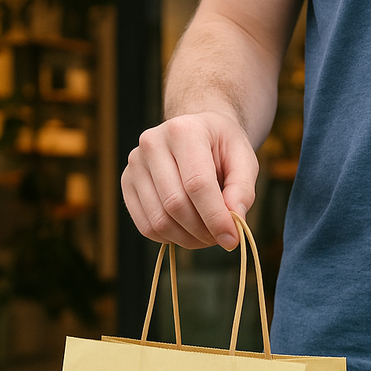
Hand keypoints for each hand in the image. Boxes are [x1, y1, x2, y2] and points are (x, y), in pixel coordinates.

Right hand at [121, 111, 258, 249]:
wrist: (195, 133)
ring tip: (206, 235)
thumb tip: (234, 223)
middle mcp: (152, 143)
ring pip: (159, 221)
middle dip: (202, 231)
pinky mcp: (126, 183)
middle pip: (175, 204)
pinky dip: (169, 238)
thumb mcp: (244, 160)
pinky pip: (146, 226)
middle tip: (220, 238)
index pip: (197, 184)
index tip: (231, 238)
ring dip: (187, 239)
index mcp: (184, 131)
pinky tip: (186, 231)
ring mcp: (135, 164)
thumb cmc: (221, 147)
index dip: (215, 217)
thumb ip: (242, 190)